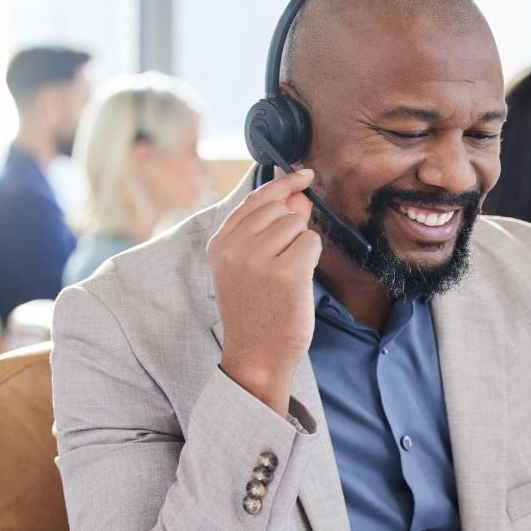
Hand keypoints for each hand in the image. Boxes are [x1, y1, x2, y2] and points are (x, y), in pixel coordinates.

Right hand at [207, 168, 322, 414]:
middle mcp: (234, 247)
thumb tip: (298, 195)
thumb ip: (265, 230)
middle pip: (280, 209)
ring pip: (297, 224)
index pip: (255, 199)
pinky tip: (297, 282)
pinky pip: (311, 242)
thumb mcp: (247, 267)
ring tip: (285, 276)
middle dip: (291, 228)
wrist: (257, 355)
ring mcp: (259, 258)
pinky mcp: (286, 271)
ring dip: (300, 246)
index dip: (282, 184)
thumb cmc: (256, 312)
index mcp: (220, 243)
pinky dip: (311, 259)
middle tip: (283, 262)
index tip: (302, 174)